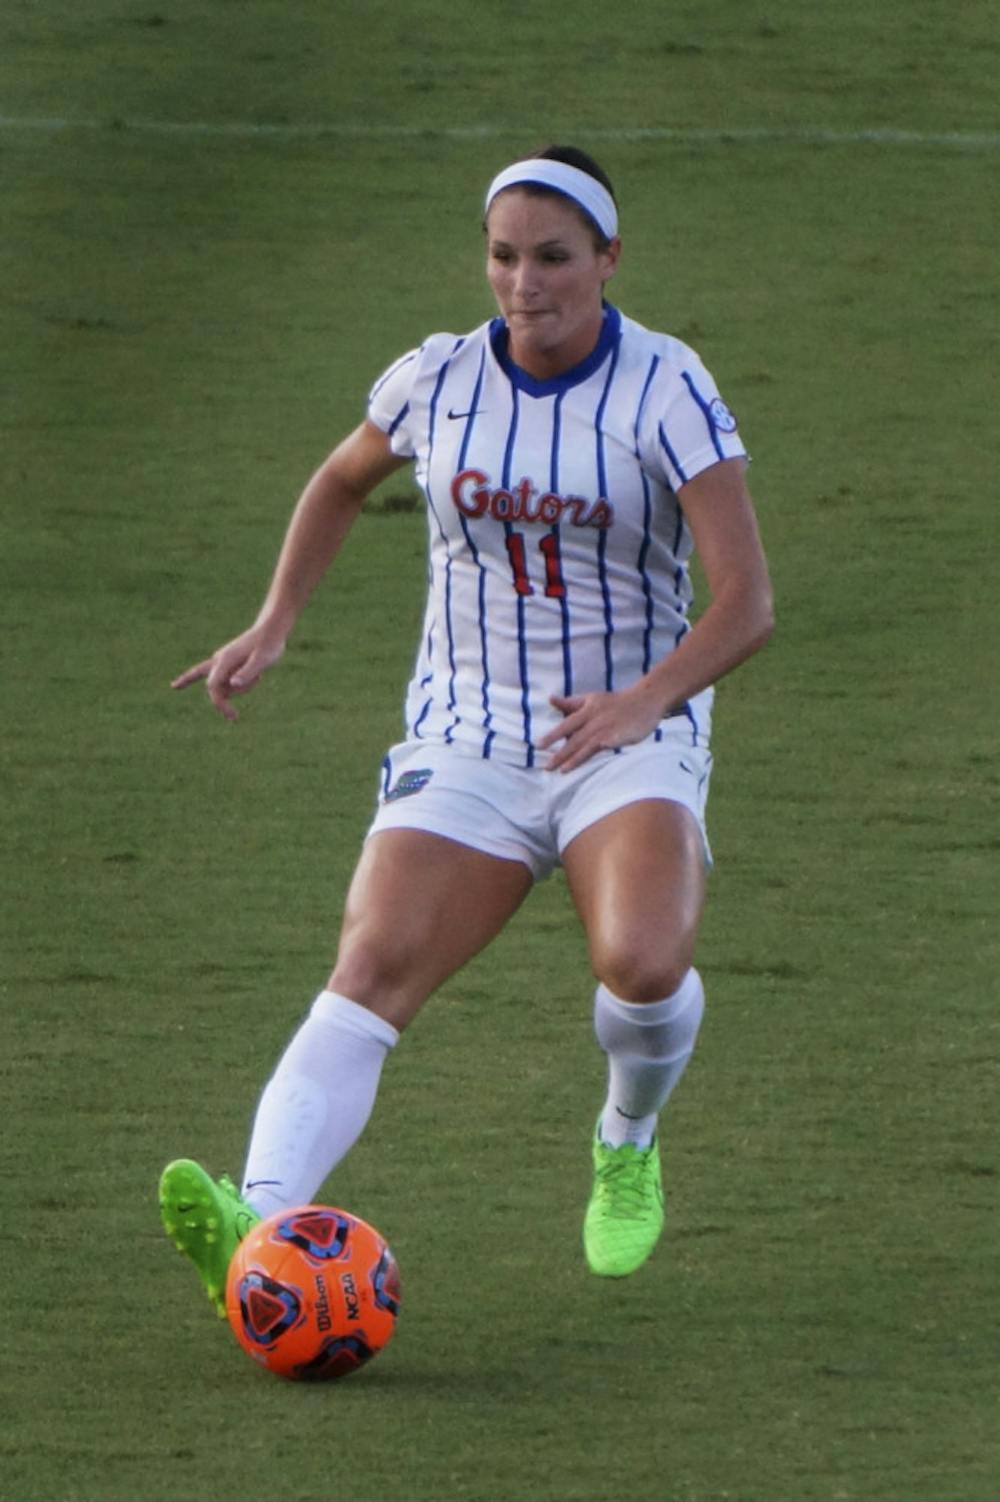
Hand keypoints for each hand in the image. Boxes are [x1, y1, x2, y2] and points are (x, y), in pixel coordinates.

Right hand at [171, 626, 286, 721]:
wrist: (271, 631)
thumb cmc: (268, 644)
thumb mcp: (262, 660)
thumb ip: (248, 671)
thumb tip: (233, 684)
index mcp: (224, 660)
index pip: (213, 686)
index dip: (219, 702)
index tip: (232, 714)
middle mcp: (219, 661)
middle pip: (212, 687)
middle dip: (221, 702)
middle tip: (234, 718)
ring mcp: (224, 663)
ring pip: (226, 686)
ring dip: (241, 689)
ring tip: (259, 677)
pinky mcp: (231, 666)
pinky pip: (232, 683)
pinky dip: (244, 685)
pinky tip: (258, 676)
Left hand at [539, 686, 664, 772]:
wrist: (646, 700)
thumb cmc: (617, 702)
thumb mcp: (591, 699)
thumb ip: (571, 703)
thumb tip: (550, 699)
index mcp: (587, 708)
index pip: (566, 723)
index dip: (552, 735)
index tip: (538, 746)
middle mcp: (593, 718)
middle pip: (572, 738)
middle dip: (558, 752)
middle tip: (545, 766)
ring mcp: (605, 728)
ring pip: (583, 746)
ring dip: (570, 759)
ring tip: (558, 770)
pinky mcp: (615, 737)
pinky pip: (598, 749)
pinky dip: (586, 757)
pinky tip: (577, 766)